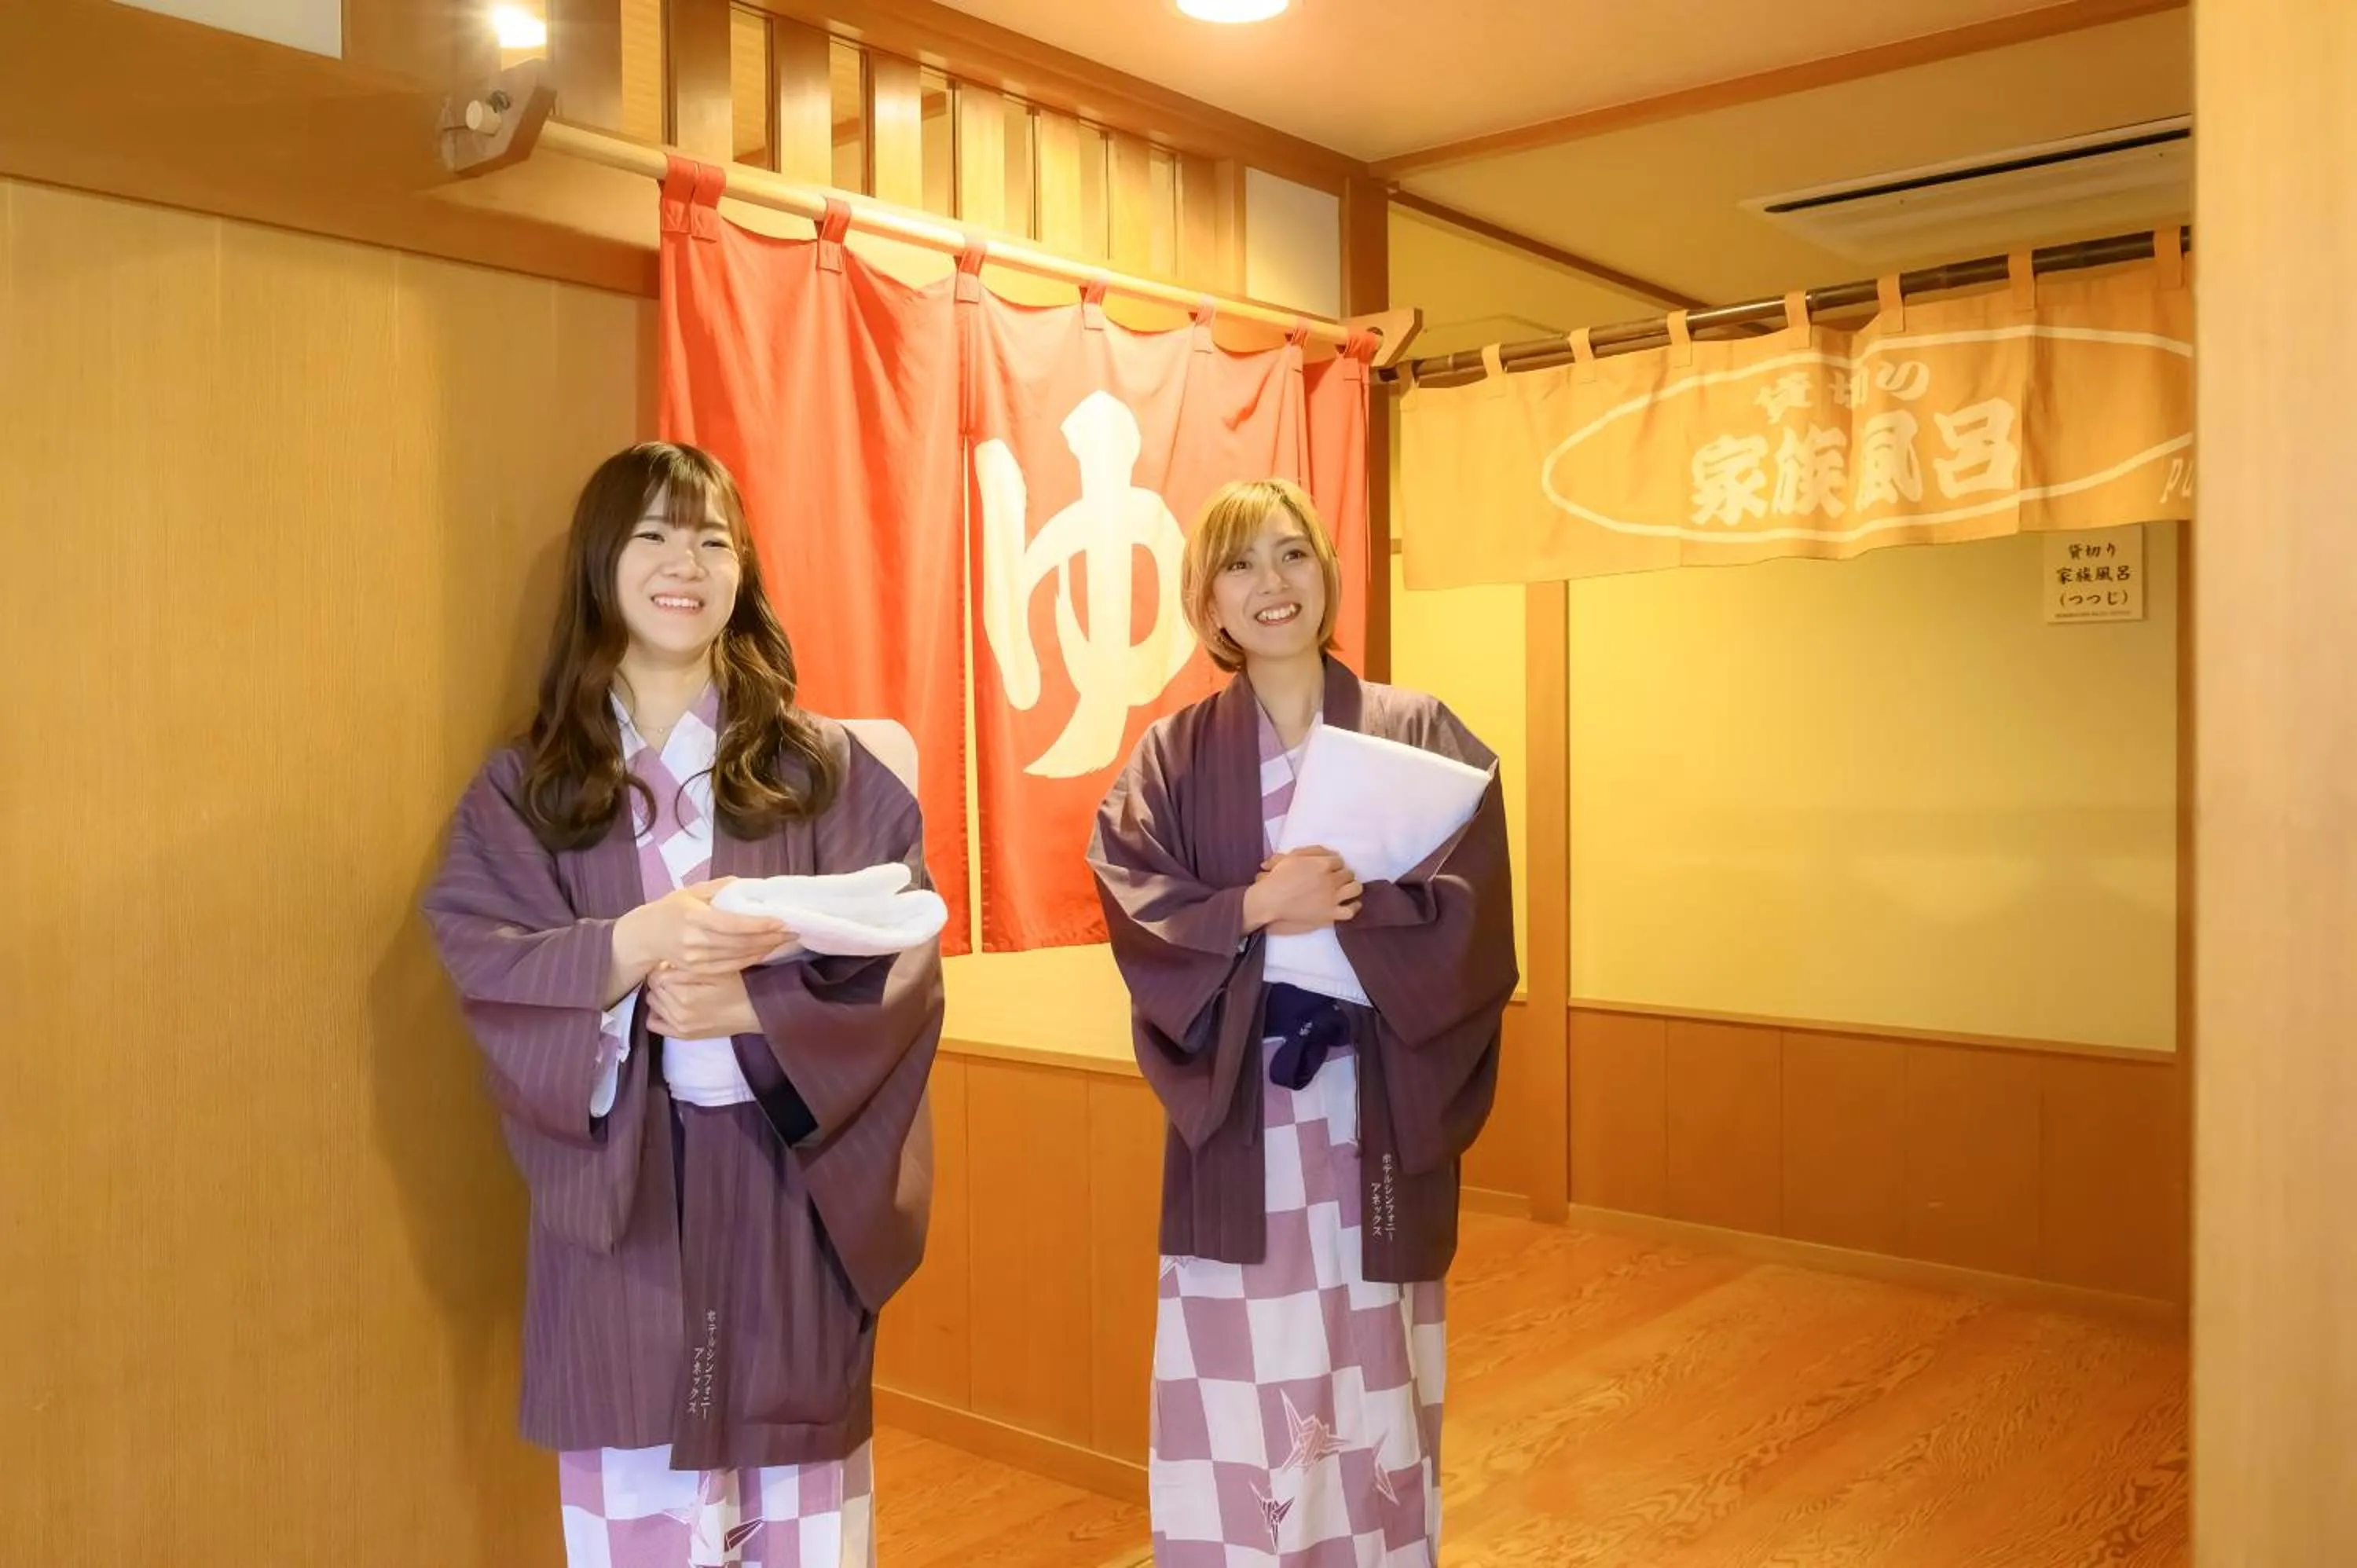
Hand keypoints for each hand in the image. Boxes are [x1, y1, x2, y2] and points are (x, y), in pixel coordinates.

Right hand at [614, 879, 792, 979]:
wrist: (644, 936)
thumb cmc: (671, 909)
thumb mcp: (691, 891)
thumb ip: (721, 887)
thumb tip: (751, 885)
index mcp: (694, 918)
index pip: (734, 925)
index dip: (761, 925)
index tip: (783, 921)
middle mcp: (695, 942)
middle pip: (741, 943)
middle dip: (771, 938)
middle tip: (794, 930)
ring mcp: (696, 960)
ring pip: (739, 957)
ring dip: (766, 949)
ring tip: (786, 940)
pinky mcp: (698, 971)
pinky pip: (731, 967)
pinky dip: (751, 960)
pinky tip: (766, 951)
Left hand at [646, 964, 760, 1038]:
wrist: (755, 1012)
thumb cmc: (738, 986)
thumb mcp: (715, 970)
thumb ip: (687, 968)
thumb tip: (662, 966)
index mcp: (685, 994)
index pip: (656, 976)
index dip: (663, 967)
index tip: (673, 965)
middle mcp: (677, 1012)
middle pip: (653, 988)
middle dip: (661, 979)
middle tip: (676, 975)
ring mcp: (678, 1026)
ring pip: (652, 1002)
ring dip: (660, 993)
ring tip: (675, 988)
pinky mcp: (682, 1035)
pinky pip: (653, 1023)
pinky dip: (656, 1012)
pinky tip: (669, 1005)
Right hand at [1244, 847, 1360, 933]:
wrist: (1270, 900)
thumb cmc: (1278, 877)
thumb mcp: (1292, 856)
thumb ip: (1313, 851)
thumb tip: (1332, 853)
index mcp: (1323, 864)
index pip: (1339, 861)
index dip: (1334, 865)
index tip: (1329, 869)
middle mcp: (1331, 880)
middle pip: (1348, 873)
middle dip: (1342, 875)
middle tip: (1335, 880)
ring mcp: (1332, 898)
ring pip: (1355, 888)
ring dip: (1351, 887)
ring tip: (1345, 890)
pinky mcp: (1330, 914)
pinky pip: (1351, 910)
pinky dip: (1353, 906)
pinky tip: (1349, 904)